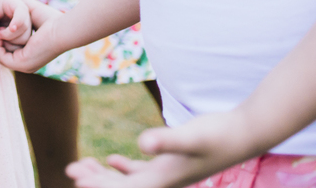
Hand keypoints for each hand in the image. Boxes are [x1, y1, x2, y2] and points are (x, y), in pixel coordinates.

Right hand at [0, 0, 64, 71]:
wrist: (62, 29)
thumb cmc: (52, 19)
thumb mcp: (31, 11)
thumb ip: (20, 2)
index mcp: (29, 54)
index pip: (9, 47)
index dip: (0, 34)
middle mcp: (26, 62)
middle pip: (2, 52)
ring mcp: (23, 65)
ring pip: (0, 53)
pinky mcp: (21, 63)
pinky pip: (0, 56)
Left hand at [0, 0, 31, 50]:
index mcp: (19, 7)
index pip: (22, 14)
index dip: (18, 22)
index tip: (12, 28)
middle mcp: (26, 19)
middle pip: (24, 30)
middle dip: (9, 34)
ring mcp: (26, 30)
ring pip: (23, 40)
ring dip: (9, 42)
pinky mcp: (23, 39)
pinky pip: (20, 47)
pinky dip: (10, 47)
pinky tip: (2, 42)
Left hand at [64, 109, 258, 187]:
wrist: (245, 133)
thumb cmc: (218, 134)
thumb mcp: (190, 135)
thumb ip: (167, 140)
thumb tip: (143, 143)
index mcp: (162, 181)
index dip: (97, 185)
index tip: (74, 175)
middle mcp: (163, 183)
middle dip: (94, 181)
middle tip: (70, 168)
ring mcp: (168, 174)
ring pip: (127, 182)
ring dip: (104, 176)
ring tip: (81, 165)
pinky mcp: (172, 164)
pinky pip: (142, 172)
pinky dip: (124, 169)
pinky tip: (112, 160)